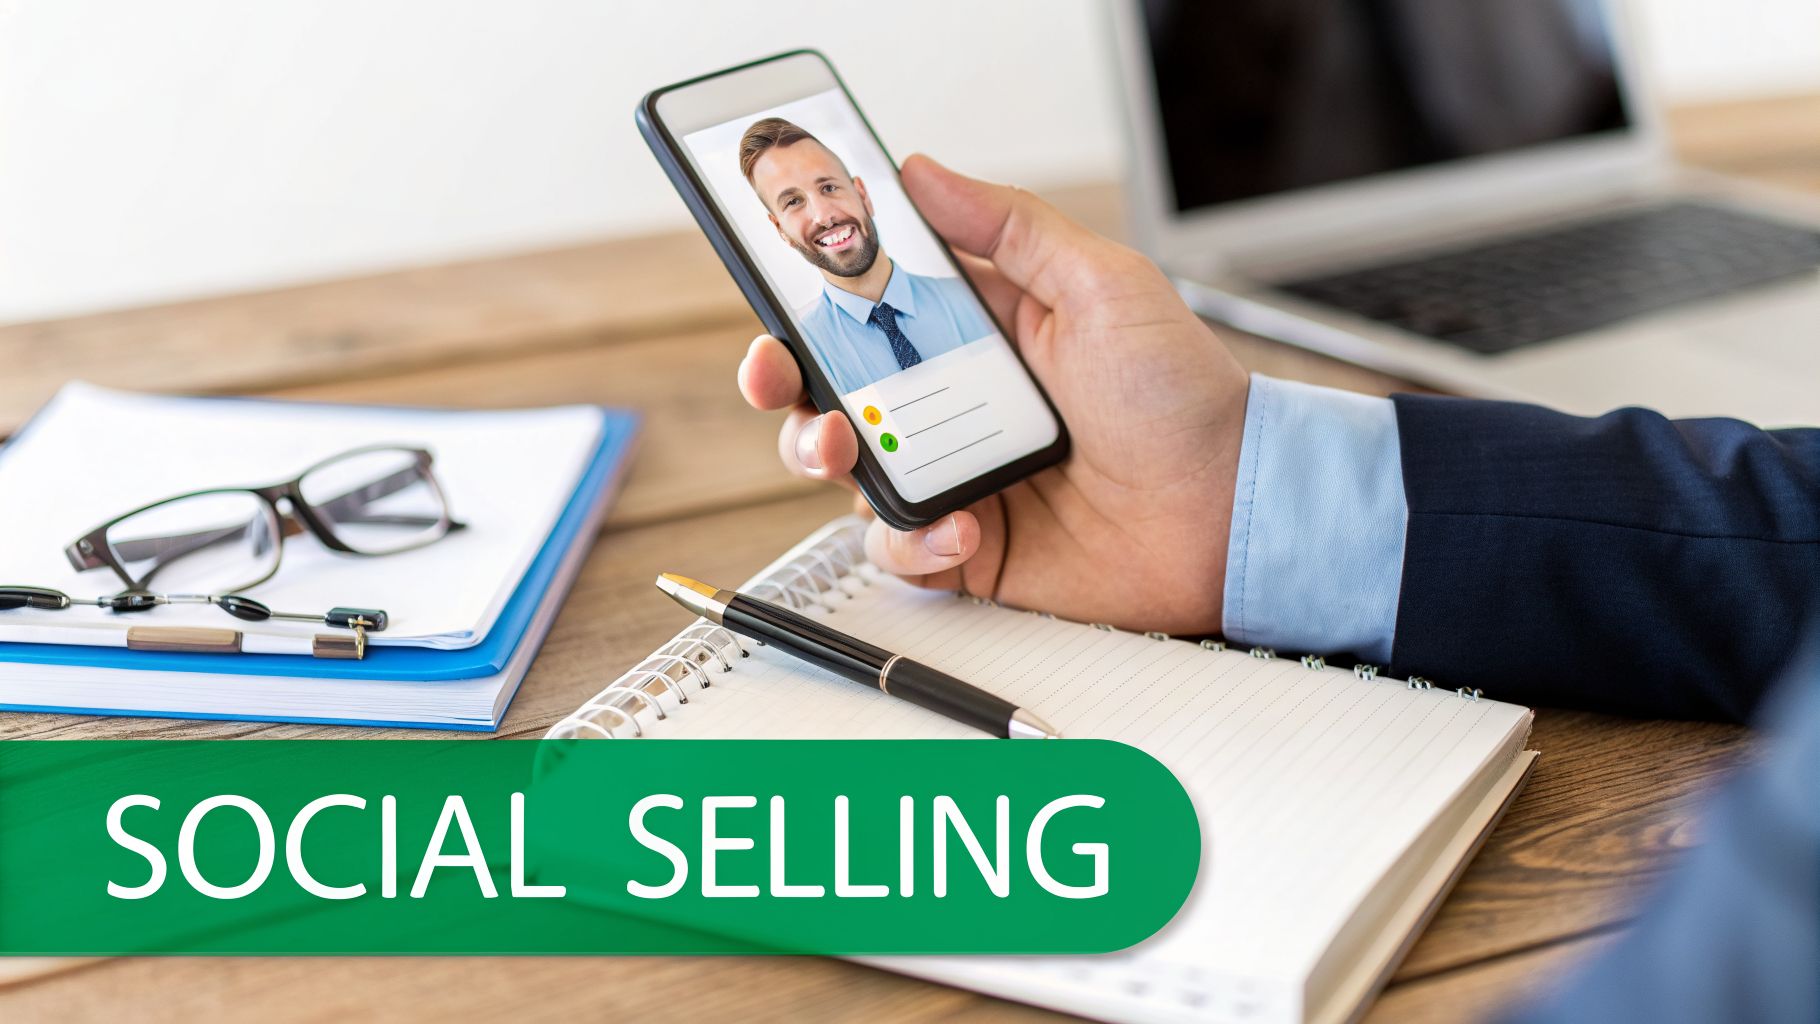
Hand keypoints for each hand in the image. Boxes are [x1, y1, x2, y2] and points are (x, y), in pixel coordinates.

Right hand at [737, 156, 1249, 633]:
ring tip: (845, 448)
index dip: (815, 300)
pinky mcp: (972, 552)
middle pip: (835, 390)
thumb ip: (1010, 227)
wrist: (1232, 510)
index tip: (782, 286)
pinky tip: (958, 529)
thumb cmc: (1183, 397)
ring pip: (848, 472)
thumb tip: (922, 172)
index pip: (873, 309)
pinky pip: (902, 551)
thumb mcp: (1103, 283)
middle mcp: (958, 407)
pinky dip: (913, 542)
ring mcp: (960, 479)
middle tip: (780, 375)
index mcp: (981, 336)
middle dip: (786, 383)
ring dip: (824, 456)